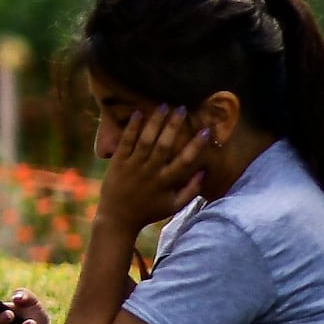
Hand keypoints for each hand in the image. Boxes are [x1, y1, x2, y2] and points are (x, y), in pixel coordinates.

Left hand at [94, 102, 211, 236]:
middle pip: (164, 145)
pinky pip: (125, 142)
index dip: (196, 146)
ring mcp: (133, 166)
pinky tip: (137, 113)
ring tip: (163, 106)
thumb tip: (204, 171)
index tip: (205, 131)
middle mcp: (150, 172)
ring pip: (145, 140)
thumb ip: (191, 190)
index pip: (185, 161)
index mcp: (166, 182)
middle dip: (174, 126)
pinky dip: (131, 128)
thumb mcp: (174, 206)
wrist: (118, 218)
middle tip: (181, 108)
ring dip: (154, 122)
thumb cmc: (149, 211)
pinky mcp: (117, 163)